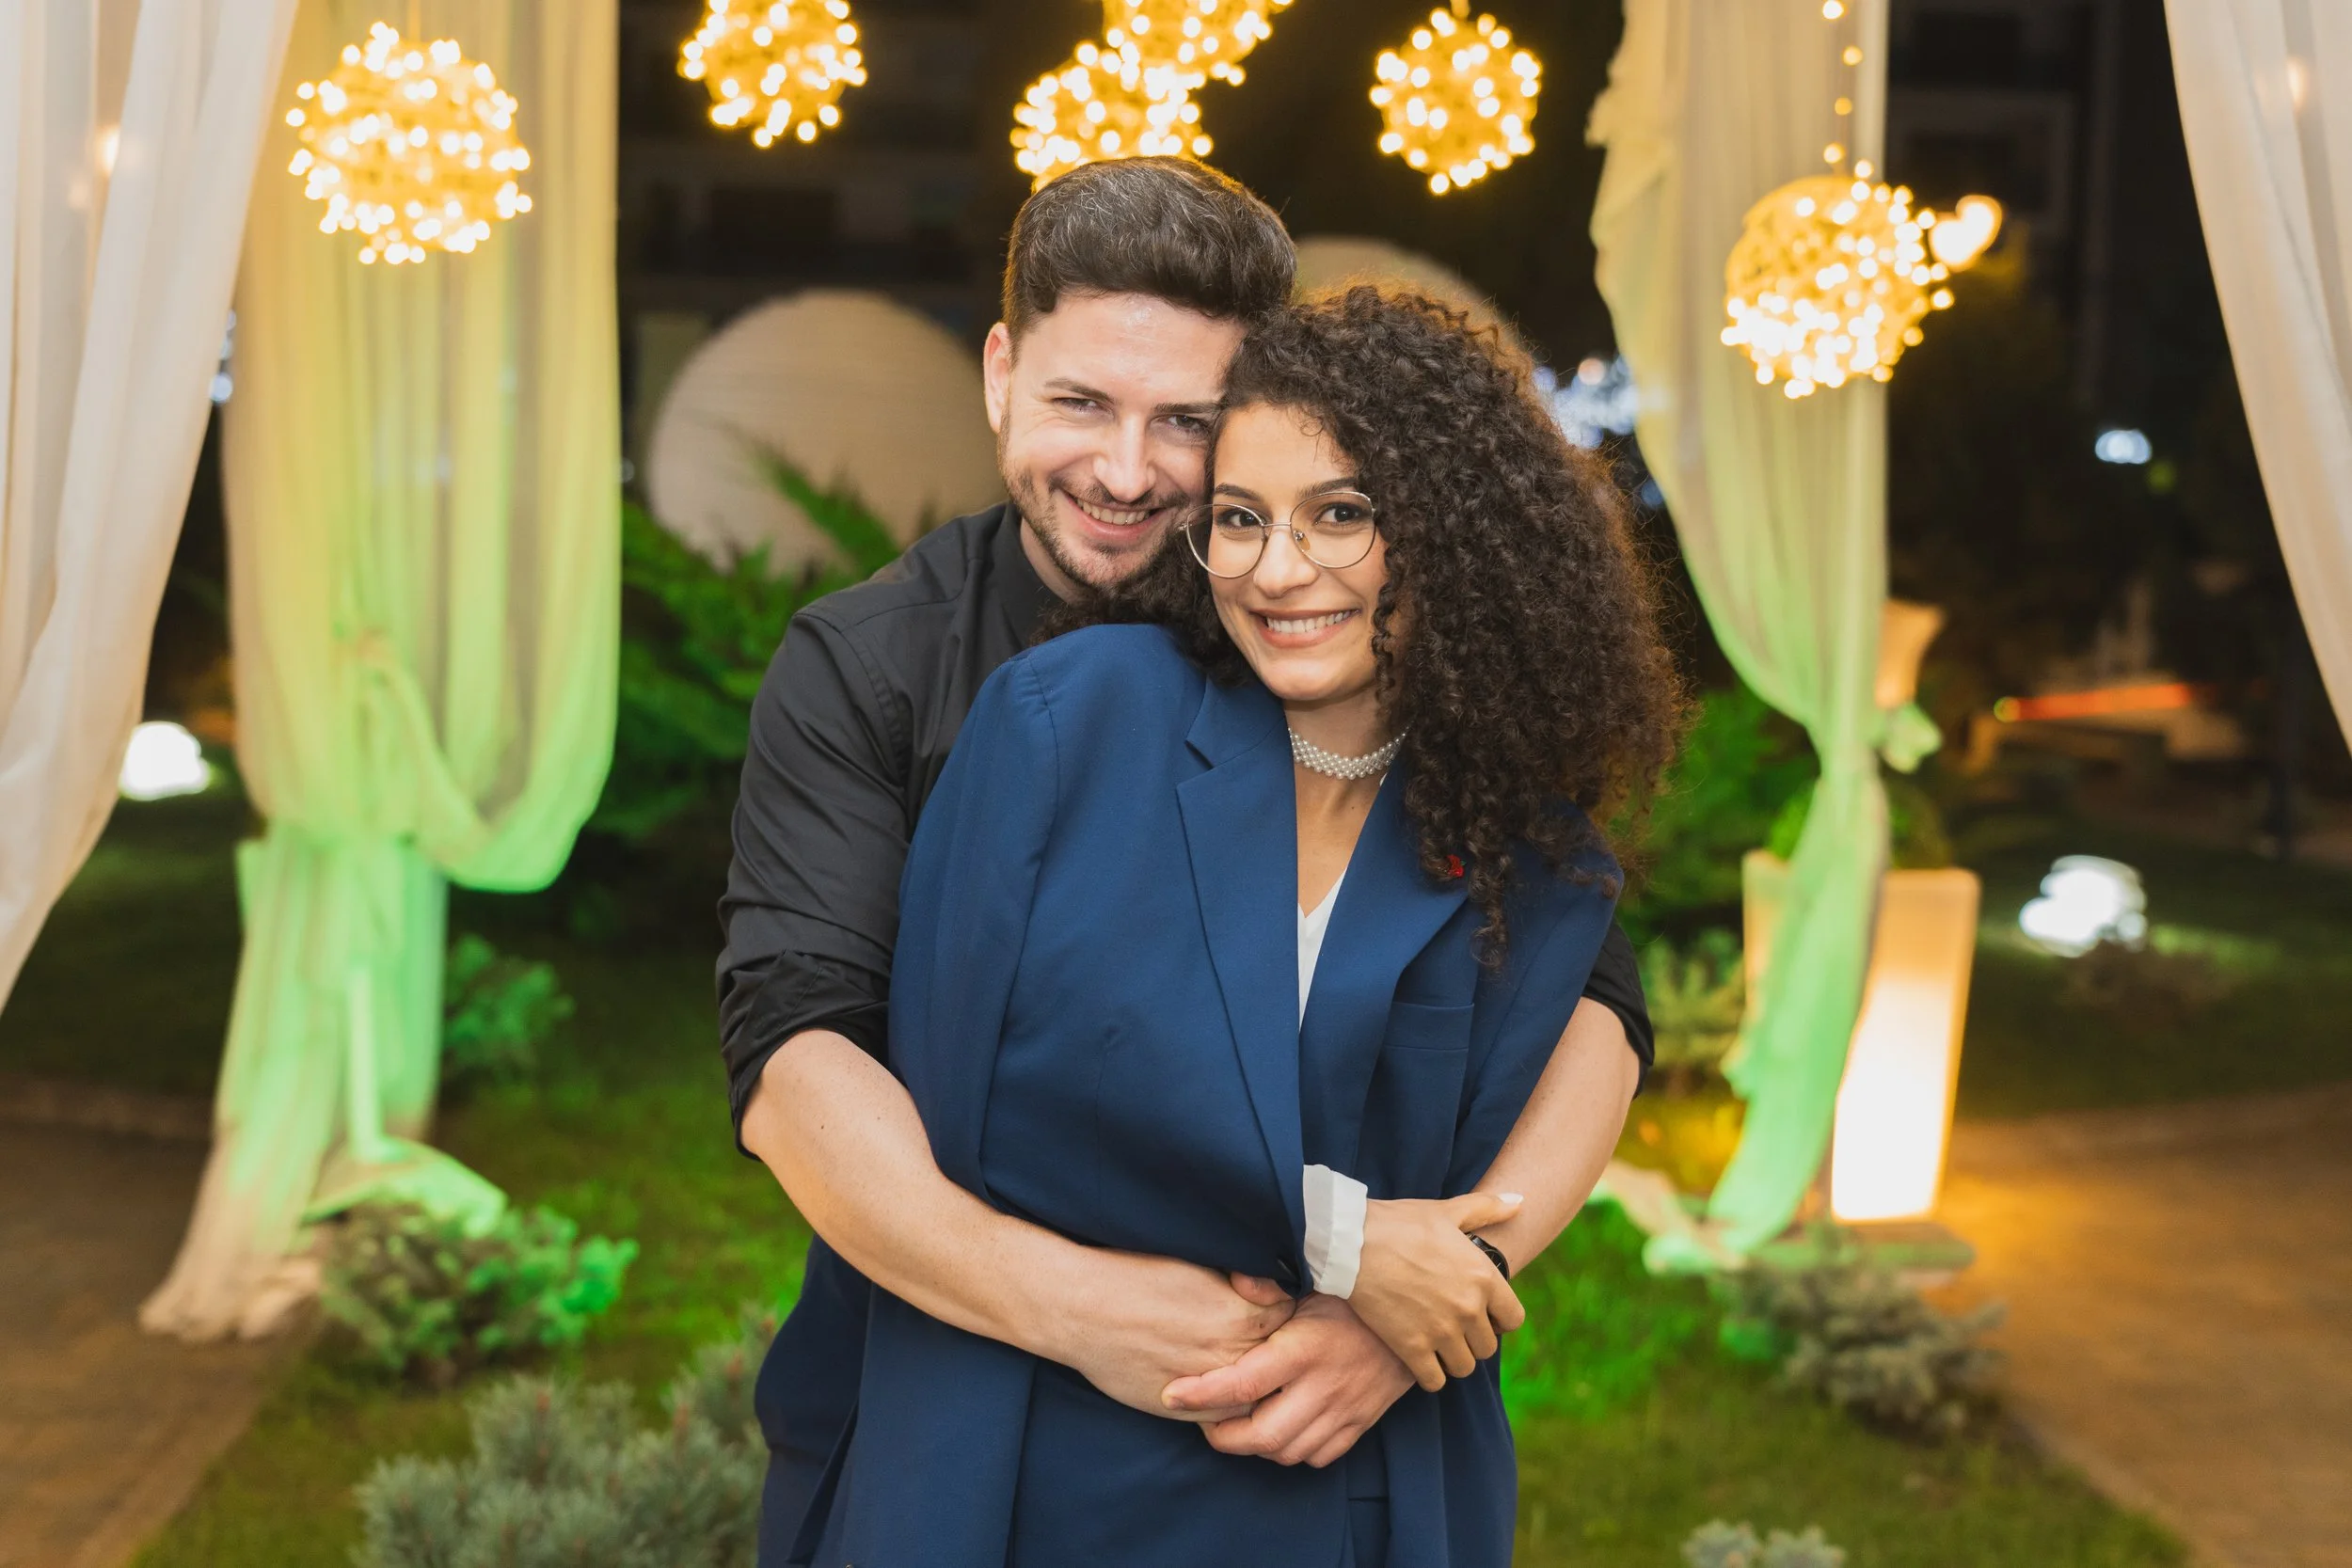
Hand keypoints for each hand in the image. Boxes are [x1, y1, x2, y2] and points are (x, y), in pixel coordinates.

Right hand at [1050, 1255, 1294, 1423]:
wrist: (1083, 1309)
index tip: (1261, 1301)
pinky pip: (1226, 1415)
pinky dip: (1227, 1402)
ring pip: (1256, 1391)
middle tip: (1253, 1331)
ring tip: (1238, 1359)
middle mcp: (1232, 1355)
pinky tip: (1217, 1383)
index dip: (1274, 1306)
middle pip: (1276, 1356)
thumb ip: (1238, 1286)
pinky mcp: (1185, 1411)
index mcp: (1241, 1314)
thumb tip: (1260, 1291)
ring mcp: (1210, 1389)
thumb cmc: (1134, 1277)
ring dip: (1254, 1379)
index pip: (1287, 1315)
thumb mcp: (1199, 1267)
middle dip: (1270, 1345)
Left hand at [1161, 1295, 1415, 1467]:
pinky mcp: (1360, 1423)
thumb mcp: (1314, 1279)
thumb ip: (1270, 1283)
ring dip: (1256, 1446)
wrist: (1418, 1315)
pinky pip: (1318, 1456)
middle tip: (1203, 1420)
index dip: (1201, 1394)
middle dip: (1222, 1436)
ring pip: (1288, 1452)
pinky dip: (1292, 1452)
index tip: (1172, 1393)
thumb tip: (1233, 1277)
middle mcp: (1323, 1386)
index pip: (1243, 1384)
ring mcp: (1344, 1410)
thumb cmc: (1354, 1293)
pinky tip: (1279, 1430)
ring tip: (1237, 1425)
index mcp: (1304, 1349)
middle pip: (1262, 1436)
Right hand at [1350, 1192, 1525, 1390]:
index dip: (1501, 1320)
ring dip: (1453, 1359)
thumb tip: (1519, 1200)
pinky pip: (1434, 1380)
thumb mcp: (1447, 1211)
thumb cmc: (1400, 1223)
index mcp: (1483, 1277)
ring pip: (1463, 1367)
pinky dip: (1430, 1375)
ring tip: (1438, 1345)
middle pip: (1487, 1347)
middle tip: (1455, 1329)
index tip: (1485, 1316)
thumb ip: (1487, 1209)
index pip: (1514, 1319)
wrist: (1353, 1242)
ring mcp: (1441, 1331)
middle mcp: (1469, 1308)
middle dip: (1473, 1340)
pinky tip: (1419, 1358)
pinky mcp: (1412, 1348)